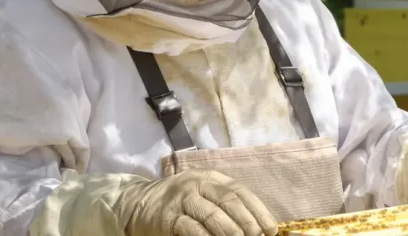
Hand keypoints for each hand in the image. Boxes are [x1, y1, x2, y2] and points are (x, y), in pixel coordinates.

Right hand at [113, 169, 277, 235]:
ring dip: (229, 231)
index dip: (258, 209)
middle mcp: (197, 184)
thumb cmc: (179, 204)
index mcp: (211, 177)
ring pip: (211, 214)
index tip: (271, 229)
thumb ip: (224, 206)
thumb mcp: (202, 196)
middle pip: (228, 201)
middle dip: (247, 221)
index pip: (240, 191)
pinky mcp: (168, 217)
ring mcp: (182, 199)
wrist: (137, 204)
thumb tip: (256, 228)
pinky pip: (191, 229)